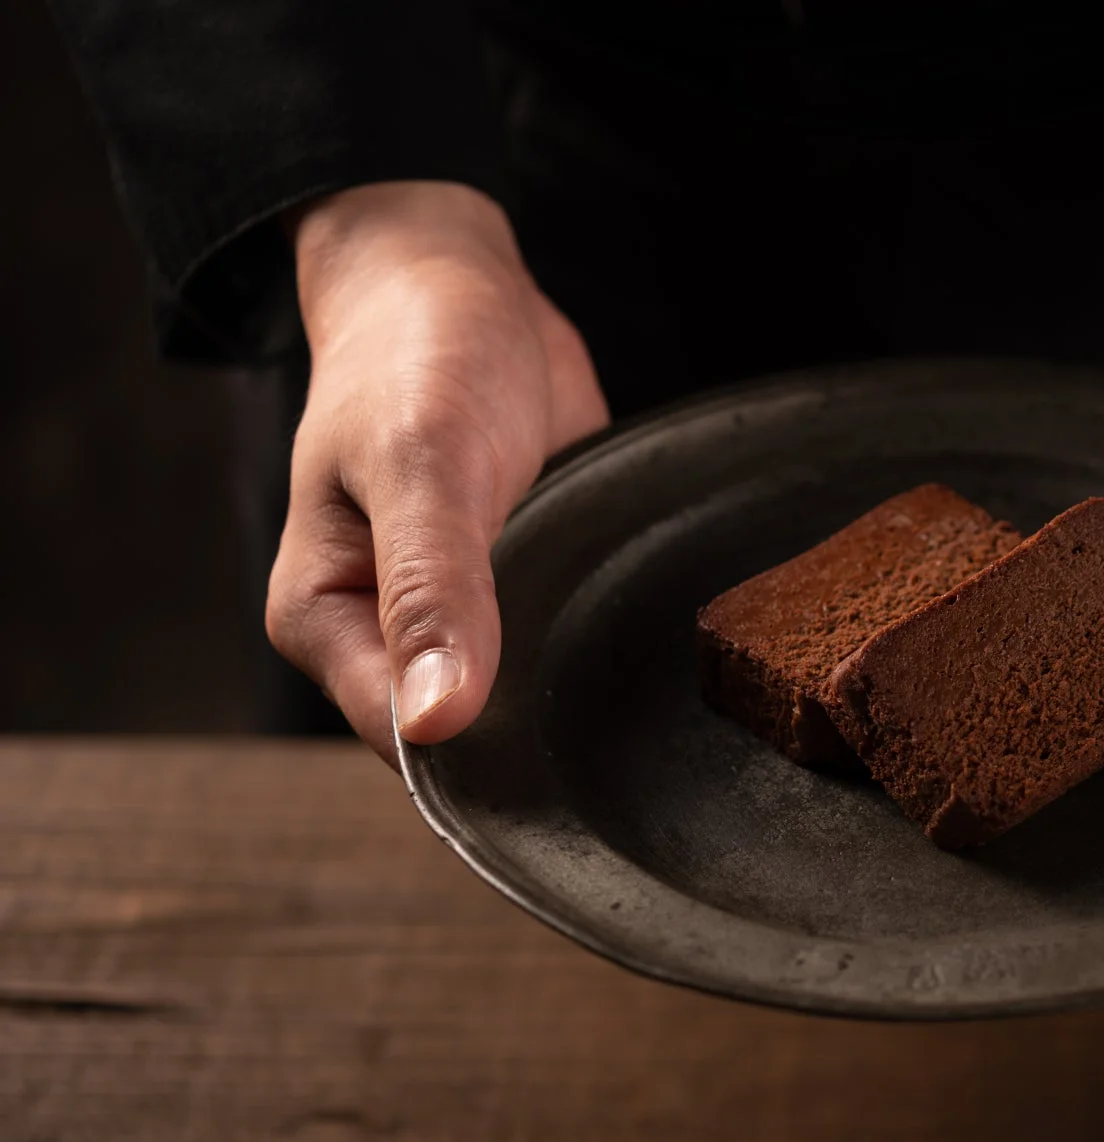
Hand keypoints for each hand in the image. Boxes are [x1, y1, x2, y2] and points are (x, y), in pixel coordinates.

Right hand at [267, 181, 608, 761]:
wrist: (456, 285)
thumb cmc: (414, 359)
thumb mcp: (423, 466)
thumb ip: (431, 592)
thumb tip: (434, 722)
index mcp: (323, 622)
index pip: (404, 737)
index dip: (477, 746)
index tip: (551, 728)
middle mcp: (385, 635)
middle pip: (469, 731)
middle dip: (534, 722)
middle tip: (605, 690)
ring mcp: (459, 618)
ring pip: (523, 695)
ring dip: (575, 683)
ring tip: (622, 651)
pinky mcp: (518, 593)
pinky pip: (562, 646)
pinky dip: (597, 638)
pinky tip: (632, 627)